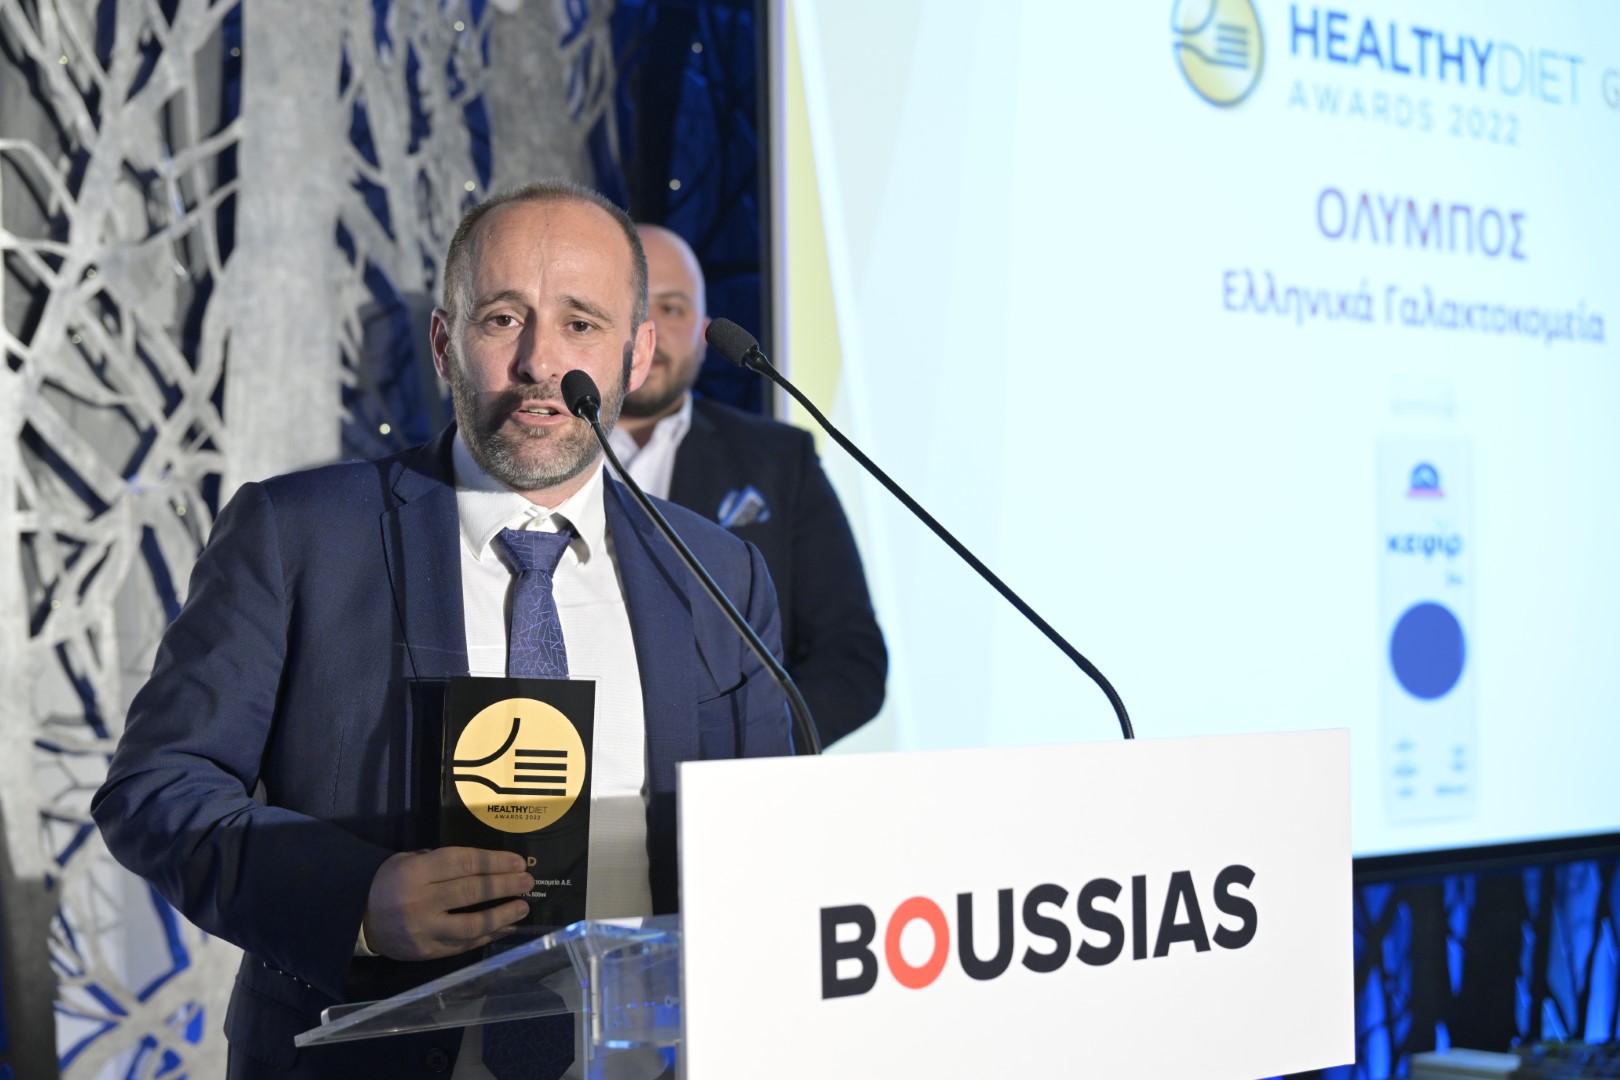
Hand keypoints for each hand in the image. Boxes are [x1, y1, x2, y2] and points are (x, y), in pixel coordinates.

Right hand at [362, 847, 532, 959]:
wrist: (359, 917)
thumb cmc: (390, 881)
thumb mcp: (409, 860)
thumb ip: (444, 862)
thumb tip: (490, 866)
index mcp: (416, 872)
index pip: (464, 864)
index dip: (494, 862)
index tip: (518, 862)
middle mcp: (420, 902)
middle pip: (472, 892)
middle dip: (505, 886)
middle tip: (527, 882)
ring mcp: (424, 931)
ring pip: (471, 924)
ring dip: (502, 915)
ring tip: (522, 907)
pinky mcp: (427, 952)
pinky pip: (464, 944)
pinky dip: (488, 936)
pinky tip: (506, 927)